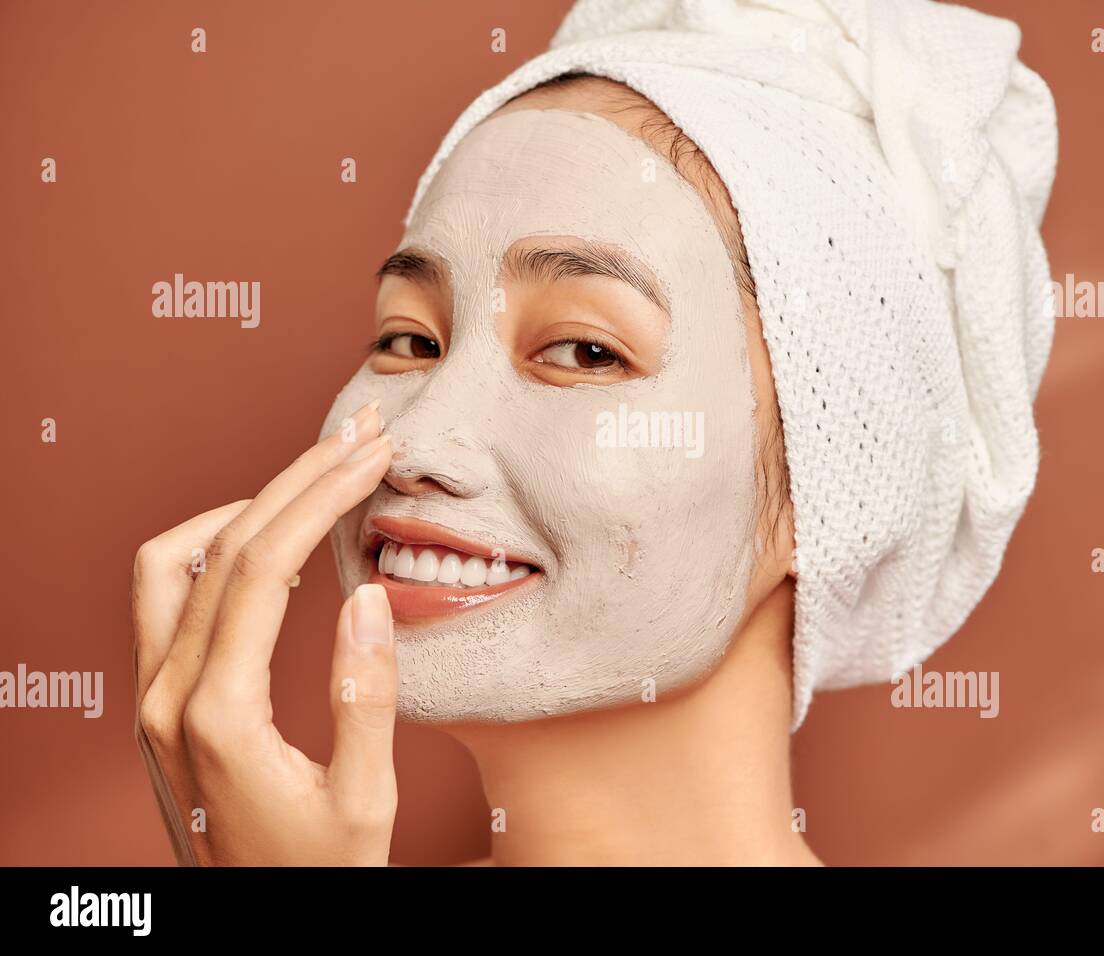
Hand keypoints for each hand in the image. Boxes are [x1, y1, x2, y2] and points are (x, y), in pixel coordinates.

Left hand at [130, 401, 396, 864]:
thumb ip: (365, 697)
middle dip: (295, 480)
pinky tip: (273, 547)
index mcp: (215, 715)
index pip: (262, 567)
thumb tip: (369, 597)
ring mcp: (151, 701)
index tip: (371, 455)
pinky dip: (217, 552)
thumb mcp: (363, 801)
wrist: (257, 926)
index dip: (321, 498)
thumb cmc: (313, 876)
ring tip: (315, 480)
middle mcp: (164, 697)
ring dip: (243, 508)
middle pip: (220, 547)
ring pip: (171, 563)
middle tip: (358, 437)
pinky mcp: (158, 707)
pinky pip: (167, 600)